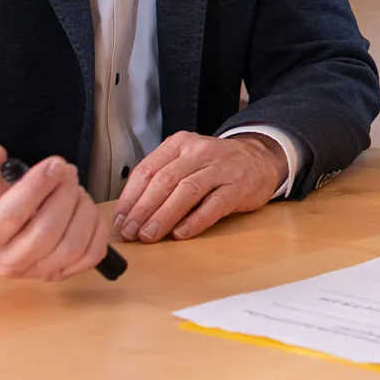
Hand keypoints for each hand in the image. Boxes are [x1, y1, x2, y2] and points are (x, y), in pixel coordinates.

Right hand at [0, 141, 108, 280]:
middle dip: (65, 194)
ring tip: (75, 189)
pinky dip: (96, 228)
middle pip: (46, 232)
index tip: (55, 164)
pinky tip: (84, 208)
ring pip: (72, 246)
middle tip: (67, 172)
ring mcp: (35, 270)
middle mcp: (6, 262)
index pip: (12, 216)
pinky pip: (91, 255)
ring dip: (82, 209)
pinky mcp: (60, 272)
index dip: (39, 186)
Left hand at [113, 131, 287, 243]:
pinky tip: (181, 233)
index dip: (130, 198)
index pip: (148, 169)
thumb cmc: (215, 166)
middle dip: (143, 210)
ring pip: (186, 191)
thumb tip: (130, 213)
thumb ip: (161, 179)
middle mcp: (200, 151)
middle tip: (131, 232)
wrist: (259, 159)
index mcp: (181, 143)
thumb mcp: (186, 160)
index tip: (120, 220)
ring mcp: (221, 168)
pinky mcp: (238, 186)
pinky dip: (195, 220)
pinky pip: (214, 204)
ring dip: (164, 216)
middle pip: (164, 180)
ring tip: (149, 236)